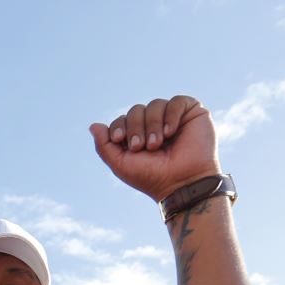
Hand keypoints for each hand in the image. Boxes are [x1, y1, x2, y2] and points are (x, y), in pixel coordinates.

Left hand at [89, 96, 219, 202]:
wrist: (181, 183)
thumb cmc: (152, 177)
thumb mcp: (120, 164)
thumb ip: (104, 146)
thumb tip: (93, 125)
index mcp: (138, 135)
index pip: (123, 119)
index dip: (119, 126)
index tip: (119, 139)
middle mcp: (155, 125)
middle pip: (136, 110)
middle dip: (135, 127)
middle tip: (141, 146)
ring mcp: (173, 117)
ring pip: (155, 104)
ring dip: (152, 125)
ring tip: (156, 144)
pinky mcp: (192, 113)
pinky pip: (177, 101)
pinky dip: (170, 115)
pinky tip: (170, 132)